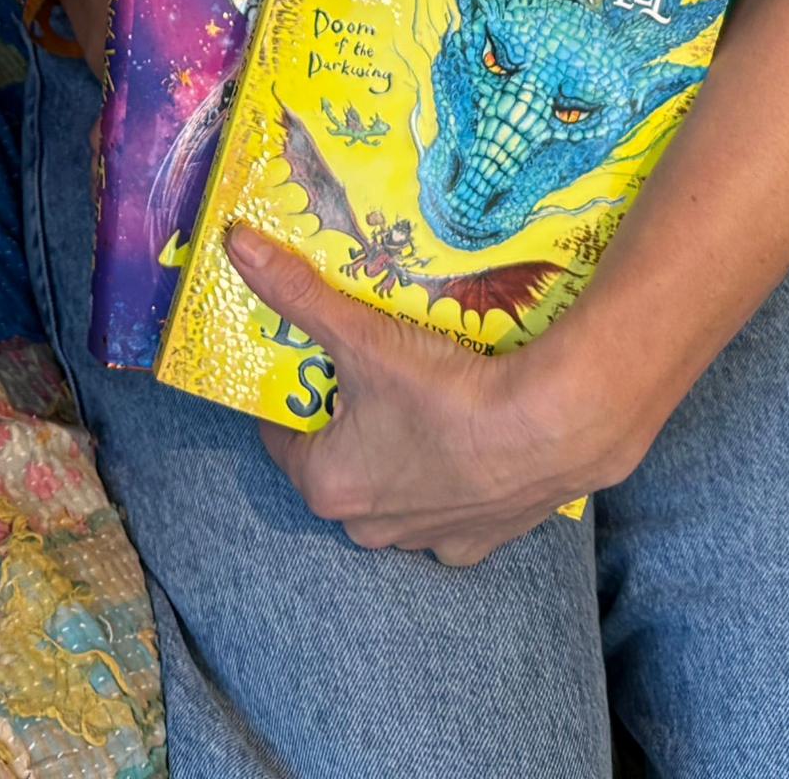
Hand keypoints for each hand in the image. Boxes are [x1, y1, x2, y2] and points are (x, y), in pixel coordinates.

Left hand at [226, 231, 636, 567]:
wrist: (552, 429)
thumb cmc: (445, 391)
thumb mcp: (361, 336)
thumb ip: (296, 293)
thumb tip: (237, 245)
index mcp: (327, 485)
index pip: (283, 439)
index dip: (290, 397)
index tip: (306, 363)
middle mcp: (369, 527)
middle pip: (339, 465)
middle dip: (346, 425)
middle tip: (366, 375)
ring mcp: (427, 540)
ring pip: (394, 494)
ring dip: (397, 458)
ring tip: (418, 402)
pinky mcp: (479, 542)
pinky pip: (450, 514)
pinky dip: (451, 485)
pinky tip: (465, 446)